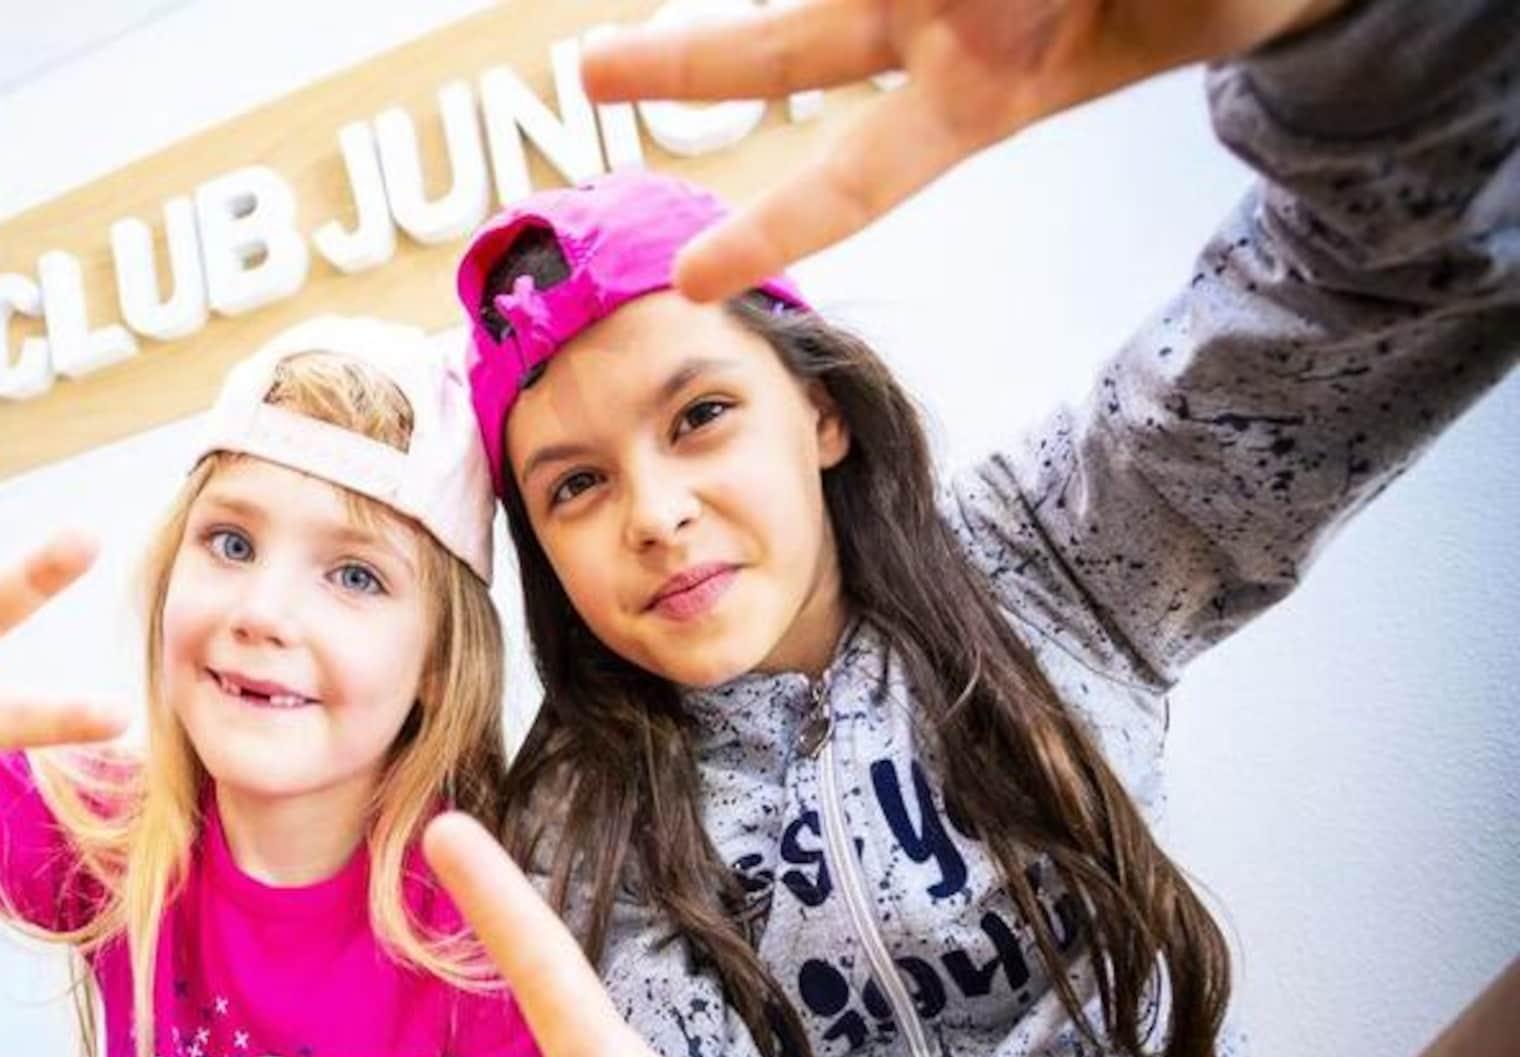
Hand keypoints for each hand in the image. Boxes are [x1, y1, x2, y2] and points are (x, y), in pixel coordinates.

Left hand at [582, 0, 1349, 298]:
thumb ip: (1038, 26)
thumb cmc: (1211, 1)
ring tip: (711, 33)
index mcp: (980, 100)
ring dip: (735, 27)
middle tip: (588, 72)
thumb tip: (986, 12)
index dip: (775, 228)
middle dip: (690, 62)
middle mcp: (943, 31)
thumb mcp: (1150, 24)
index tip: (687, 285)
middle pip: (789, 48)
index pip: (859, 179)